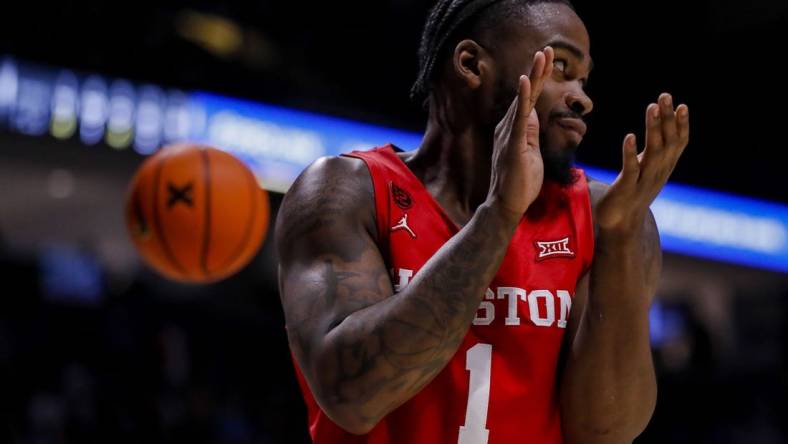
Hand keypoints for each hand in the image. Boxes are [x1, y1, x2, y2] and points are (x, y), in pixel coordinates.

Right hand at [487, 47, 553, 217]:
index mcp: (515, 130)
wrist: (506, 206)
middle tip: (545, 49)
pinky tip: (525, 81)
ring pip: (523, 100)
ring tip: (541, 56)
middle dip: (537, 70)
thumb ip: (529, 133)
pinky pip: (518, 117)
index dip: (538, 79)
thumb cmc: (519, 184)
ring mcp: (509, 134)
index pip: (529, 100)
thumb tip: (531, 115)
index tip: (545, 60)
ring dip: (532, 76)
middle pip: (526, 94)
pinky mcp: (513, 144)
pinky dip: (522, 98)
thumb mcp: (530, 153)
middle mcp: (509, 127)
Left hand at [596, 93, 689, 233]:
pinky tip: (630, 136)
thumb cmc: (633, 194)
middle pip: (667, 142)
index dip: (681, 125)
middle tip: (666, 96)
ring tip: (652, 108)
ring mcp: (644, 180)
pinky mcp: (626, 188)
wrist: (621, 225)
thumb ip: (654, 153)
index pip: (678, 143)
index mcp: (664, 167)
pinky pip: (631, 168)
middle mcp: (658, 172)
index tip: (682, 104)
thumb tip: (657, 131)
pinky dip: (631, 152)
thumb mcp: (648, 171)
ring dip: (653, 129)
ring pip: (652, 151)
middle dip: (668, 119)